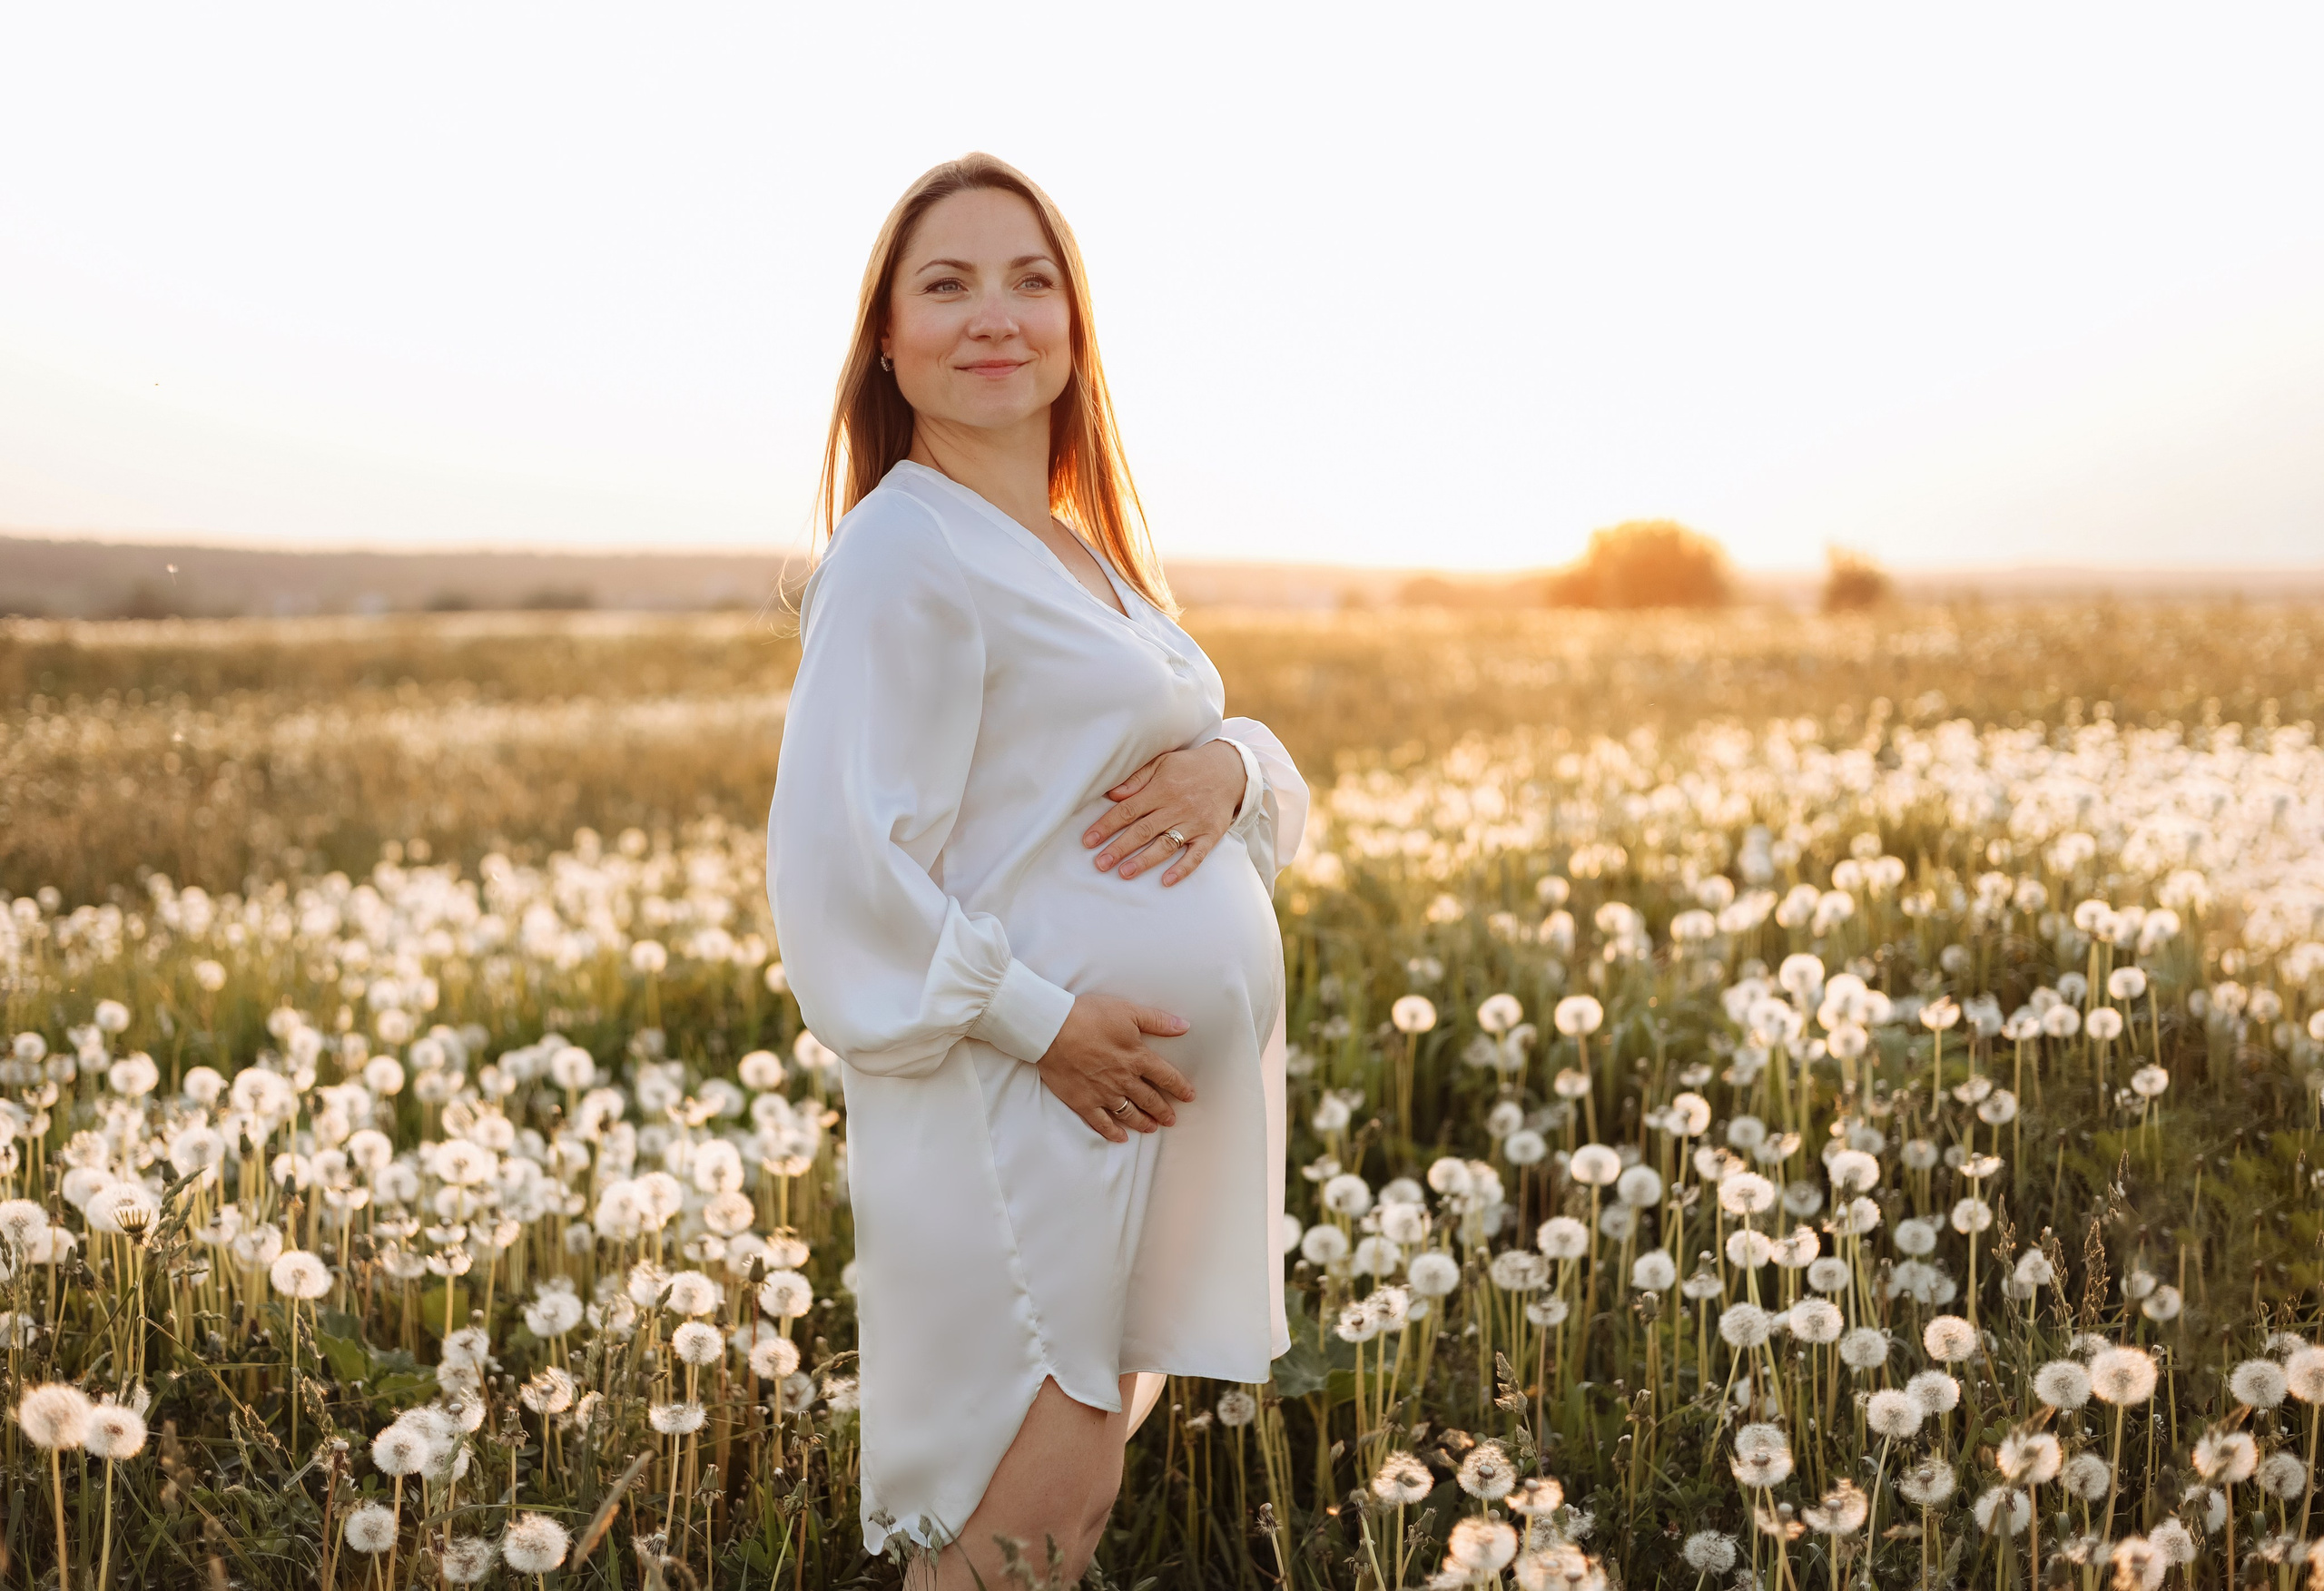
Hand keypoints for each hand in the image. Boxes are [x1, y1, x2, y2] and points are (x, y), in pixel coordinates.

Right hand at [1036, 995, 1197, 1142]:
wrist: (1053, 1030)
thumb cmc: (1090, 1016)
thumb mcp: (1128, 1010)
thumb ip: (1157, 1021)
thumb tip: (1184, 1026)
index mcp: (1137, 1058)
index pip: (1166, 1076)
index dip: (1180, 1087)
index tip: (1189, 1096)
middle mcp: (1124, 1080)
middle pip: (1149, 1099)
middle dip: (1163, 1110)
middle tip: (1172, 1119)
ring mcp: (1103, 1093)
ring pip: (1129, 1113)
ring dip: (1143, 1122)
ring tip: (1152, 1128)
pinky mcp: (1083, 1101)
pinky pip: (1101, 1122)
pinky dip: (1112, 1132)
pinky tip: (1121, 1137)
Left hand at [1083, 740, 1244, 885]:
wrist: (1230, 771)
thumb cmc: (1188, 768)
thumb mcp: (1161, 763)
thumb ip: (1136, 779)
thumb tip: (1112, 795)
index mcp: (1161, 789)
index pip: (1128, 810)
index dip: (1107, 826)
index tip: (1088, 841)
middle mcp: (1177, 807)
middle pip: (1143, 830)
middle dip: (1120, 848)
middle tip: (1100, 864)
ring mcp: (1194, 823)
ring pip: (1166, 845)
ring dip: (1145, 860)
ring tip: (1124, 873)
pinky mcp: (1210, 835)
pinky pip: (1196, 855)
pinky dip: (1183, 869)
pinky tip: (1167, 881)